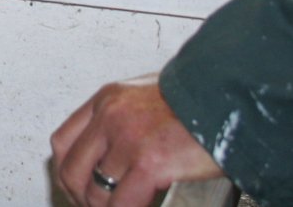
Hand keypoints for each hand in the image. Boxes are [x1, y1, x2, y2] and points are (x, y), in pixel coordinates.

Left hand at [51, 75, 221, 206]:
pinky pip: (122, 202)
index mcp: (107, 99)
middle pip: (70, 169)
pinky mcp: (149, 161)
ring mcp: (126, 138)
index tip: (75, 188)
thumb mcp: (147, 96)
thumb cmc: (198, 100)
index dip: (65, 172)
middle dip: (79, 198)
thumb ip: (122, 119)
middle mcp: (110, 115)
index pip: (62, 141)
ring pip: (94, 191)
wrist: (230, 98)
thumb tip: (109, 154)